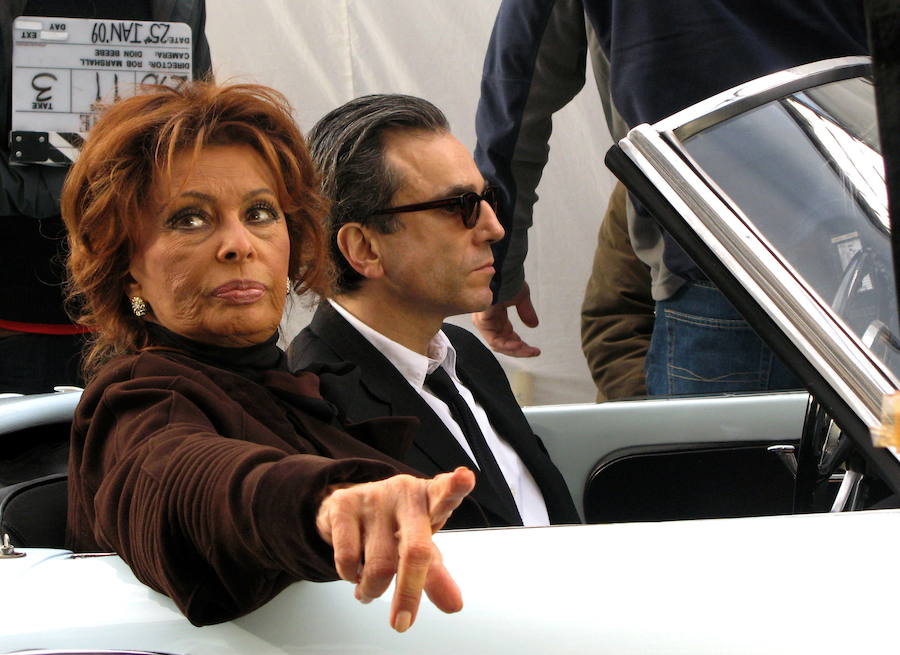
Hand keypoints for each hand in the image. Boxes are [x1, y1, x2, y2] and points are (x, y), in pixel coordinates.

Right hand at [316, 467, 475, 631]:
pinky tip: (353, 571)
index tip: (465, 477)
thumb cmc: (394, 525)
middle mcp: (405, 493)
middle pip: (415, 549)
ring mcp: (374, 497)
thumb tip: (453, 605)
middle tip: (403, 623)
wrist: (348, 505)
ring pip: (379, 565)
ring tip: (370, 589)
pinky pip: (347, 558)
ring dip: (373, 589)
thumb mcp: (419, 545)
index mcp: (430, 500)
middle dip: (409, 593)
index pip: (446, 492)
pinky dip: (350, 576)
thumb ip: (436, 574)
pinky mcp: (343, 504)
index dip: (456, 486)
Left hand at [472, 282, 540, 356]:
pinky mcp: (482, 321)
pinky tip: (519, 345)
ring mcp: (484, 322)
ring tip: (528, 350)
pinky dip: (507, 345)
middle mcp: (489, 321)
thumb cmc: (508, 277)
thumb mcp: (521, 296)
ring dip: (515, 350)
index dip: (521, 346)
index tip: (535, 350)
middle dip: (520, 351)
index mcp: (497, 317)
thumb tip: (534, 325)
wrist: (501, 268)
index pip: (508, 338)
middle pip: (503, 344)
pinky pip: (494, 340)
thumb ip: (526, 311)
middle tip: (533, 352)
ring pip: (499, 345)